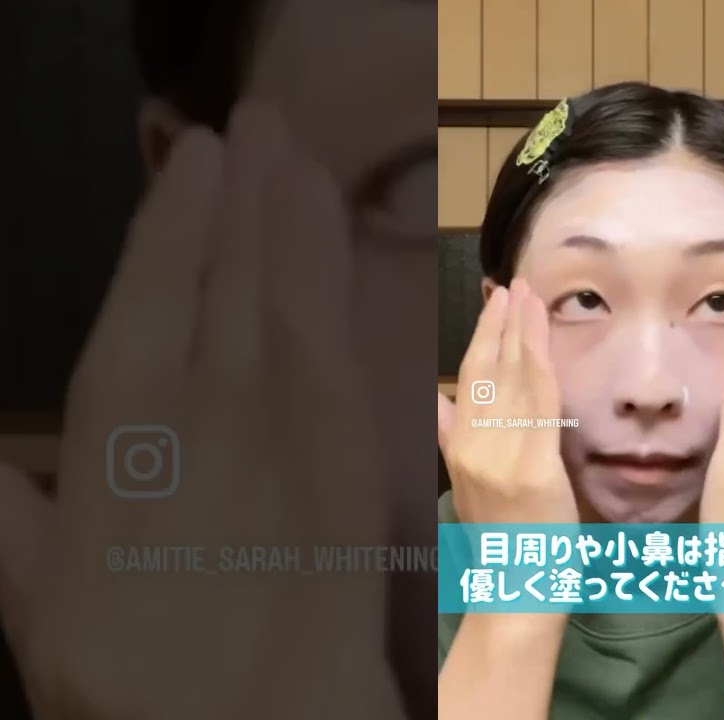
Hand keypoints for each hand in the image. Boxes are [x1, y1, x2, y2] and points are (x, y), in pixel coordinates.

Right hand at [0, 106, 402, 719]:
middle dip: (248, 188)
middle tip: (261, 125)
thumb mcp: (40, 602)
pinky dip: (334, 274)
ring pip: (292, 284)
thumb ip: (12, 521)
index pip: (154, 288)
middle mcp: (213, 398)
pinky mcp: (354, 438)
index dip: (178, 212)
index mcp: (126, 426)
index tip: (197, 153)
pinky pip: (340, 333)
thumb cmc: (140, 669)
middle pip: (232, 267)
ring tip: (296, 156)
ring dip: (296, 212)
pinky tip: (332, 243)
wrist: (267, 717)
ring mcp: (295, 413)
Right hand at [436, 279, 576, 524]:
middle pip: (490, 372)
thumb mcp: (466, 482)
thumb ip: (448, 436)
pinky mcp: (534, 470)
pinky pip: (540, 409)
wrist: (517, 583)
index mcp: (457, 448)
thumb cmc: (501, 534)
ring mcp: (504, 457)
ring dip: (525, 334)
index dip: (482, 335)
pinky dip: (542, 370)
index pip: (468, 379)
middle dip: (503, 323)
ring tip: (531, 297)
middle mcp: (475, 447)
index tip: (494, 300)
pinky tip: (545, 343)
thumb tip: (434, 397)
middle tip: (514, 283)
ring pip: (514, 381)